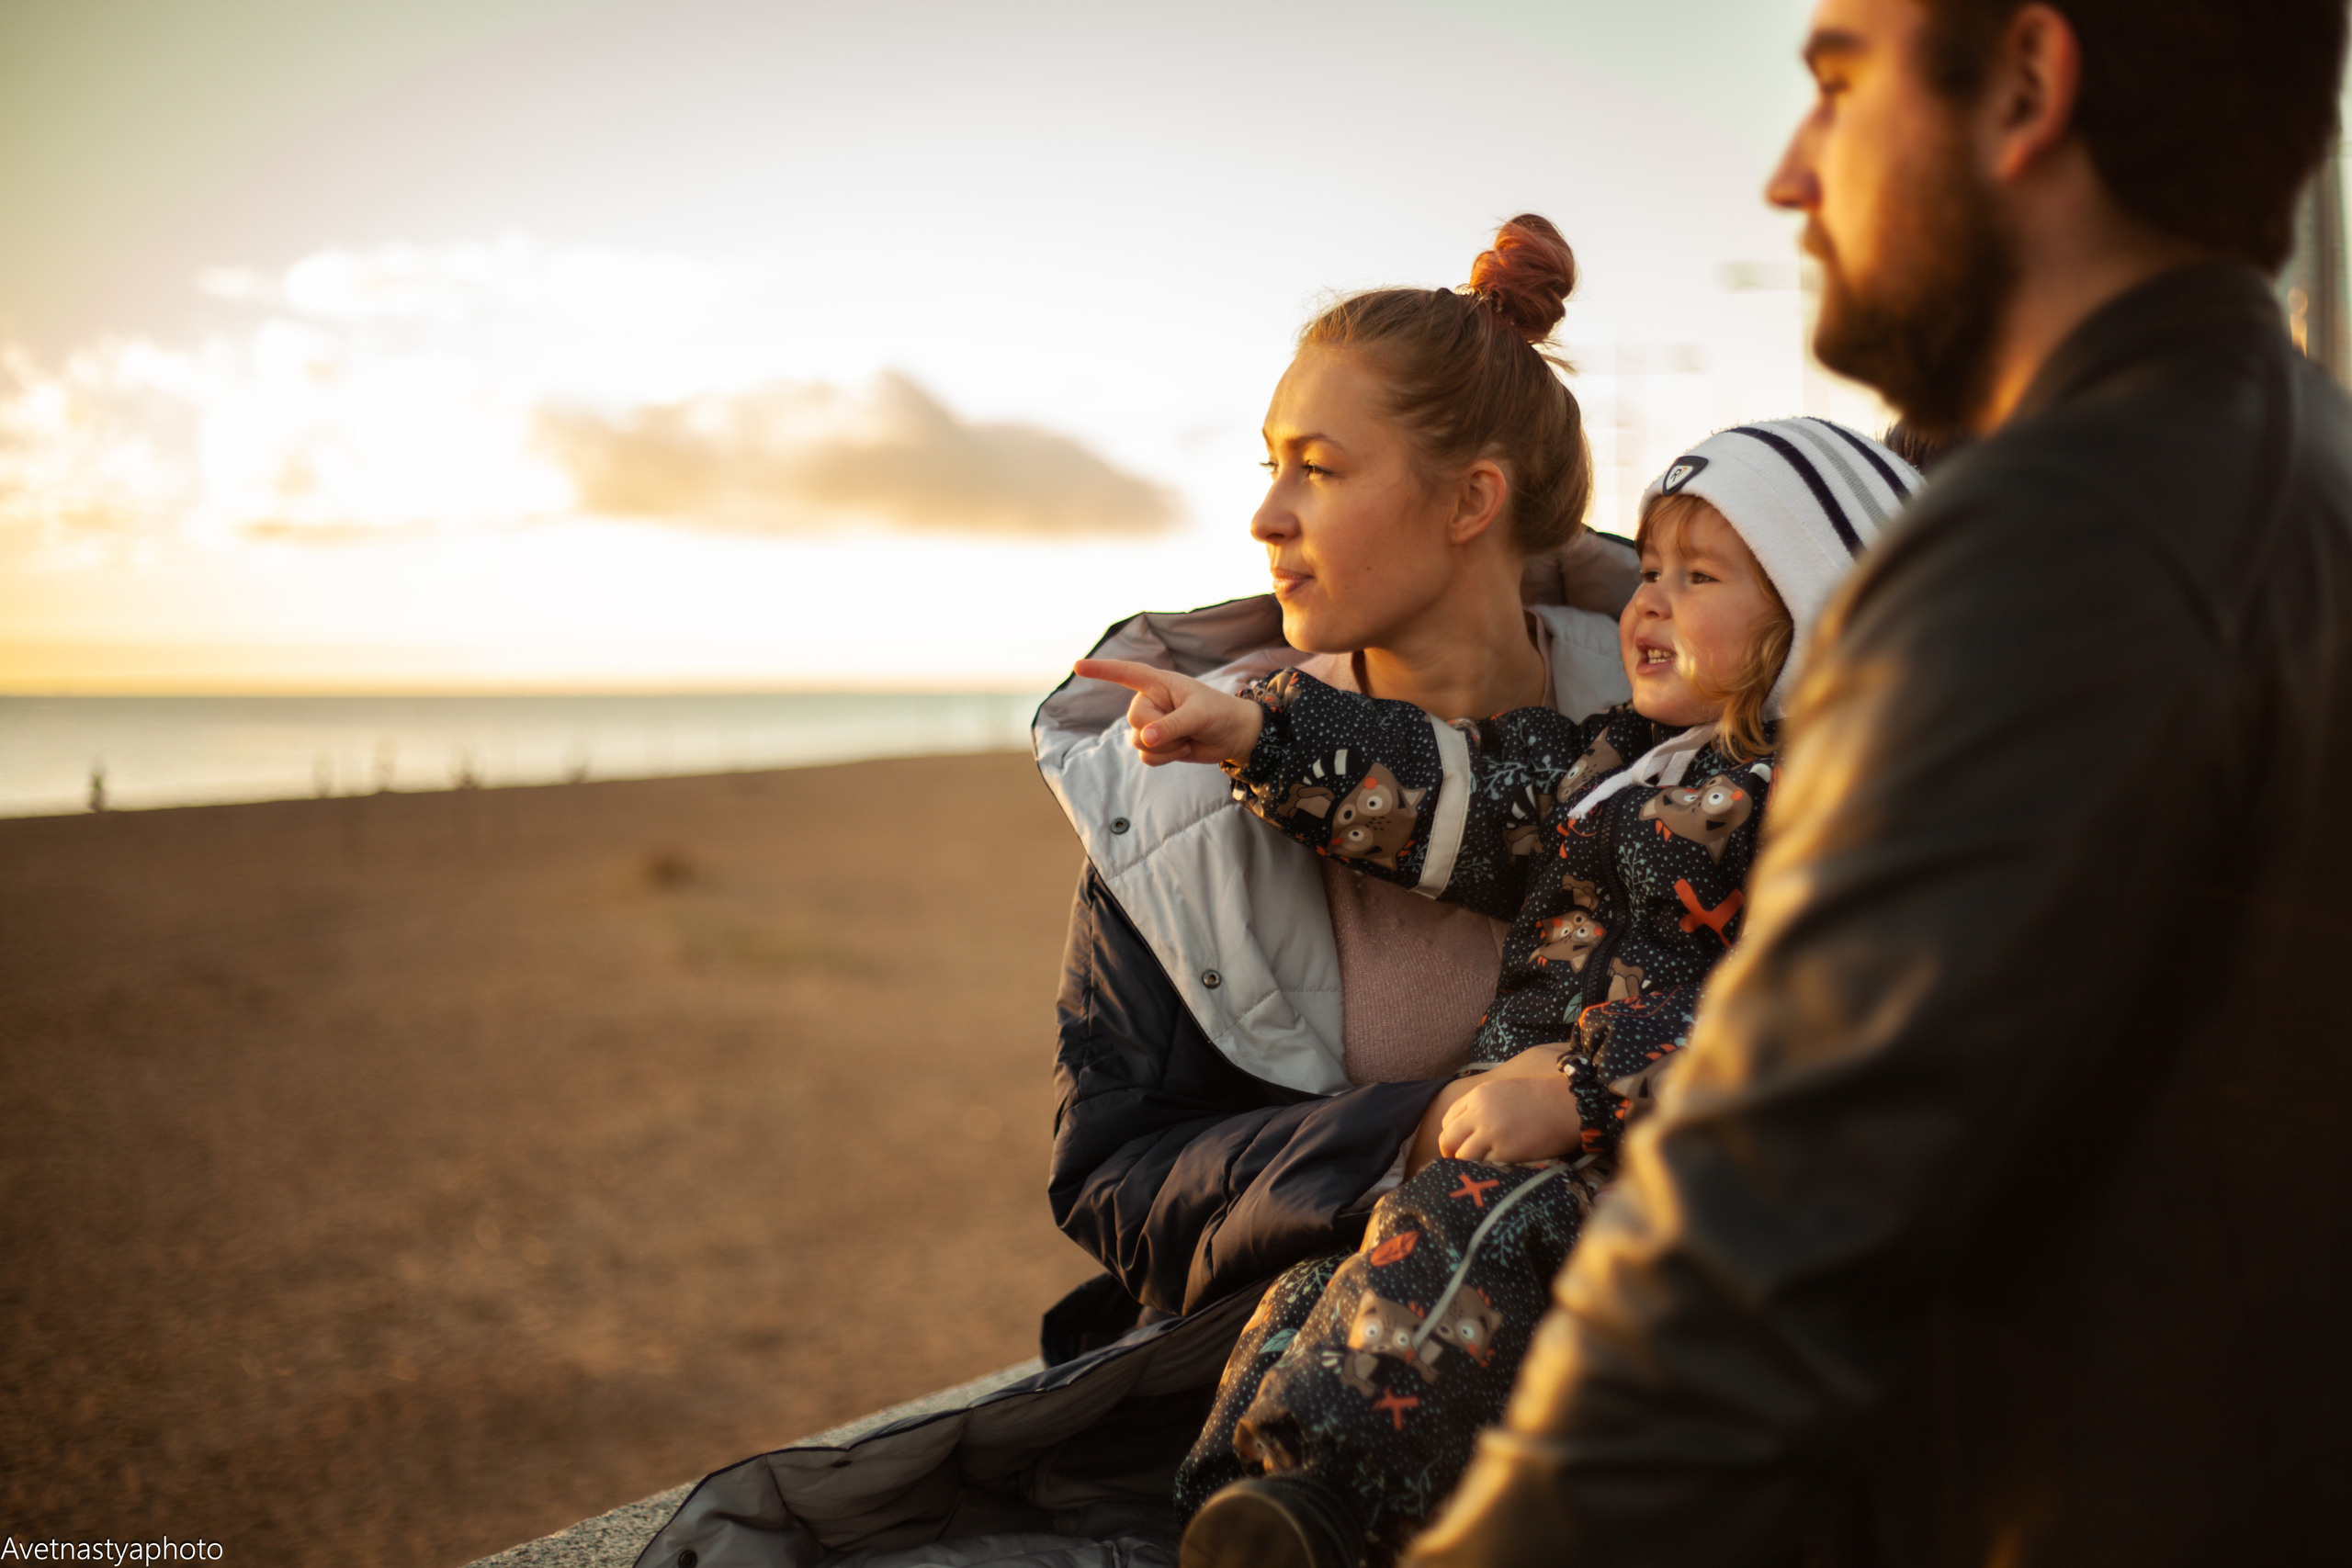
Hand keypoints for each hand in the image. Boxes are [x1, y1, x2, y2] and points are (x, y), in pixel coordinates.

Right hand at [1073, 657, 1265, 766]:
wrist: (1234, 736)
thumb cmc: (1219, 713)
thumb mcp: (1199, 715)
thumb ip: (1171, 725)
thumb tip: (1144, 739)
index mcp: (1159, 683)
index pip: (1125, 673)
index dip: (1101, 670)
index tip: (1077, 667)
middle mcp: (1151, 701)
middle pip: (1134, 719)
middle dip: (1159, 729)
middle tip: (1186, 725)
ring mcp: (1152, 724)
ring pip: (1138, 742)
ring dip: (1166, 746)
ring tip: (1188, 736)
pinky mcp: (1157, 745)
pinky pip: (1146, 757)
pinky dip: (1166, 757)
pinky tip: (1184, 747)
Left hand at [1402, 1048, 1574, 1176]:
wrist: (1568, 1103)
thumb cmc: (1542, 1096)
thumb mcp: (1505, 1090)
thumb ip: (1485, 1105)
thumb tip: (1473, 1124)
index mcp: (1478, 1096)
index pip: (1449, 1119)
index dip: (1452, 1134)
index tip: (1458, 1144)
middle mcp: (1478, 1113)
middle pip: (1448, 1138)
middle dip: (1450, 1153)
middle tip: (1459, 1163)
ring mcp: (1490, 1133)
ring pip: (1461, 1155)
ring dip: (1465, 1165)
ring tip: (1474, 1171)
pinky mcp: (1505, 1151)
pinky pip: (1483, 1165)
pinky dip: (1485, 1170)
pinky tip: (1492, 1172)